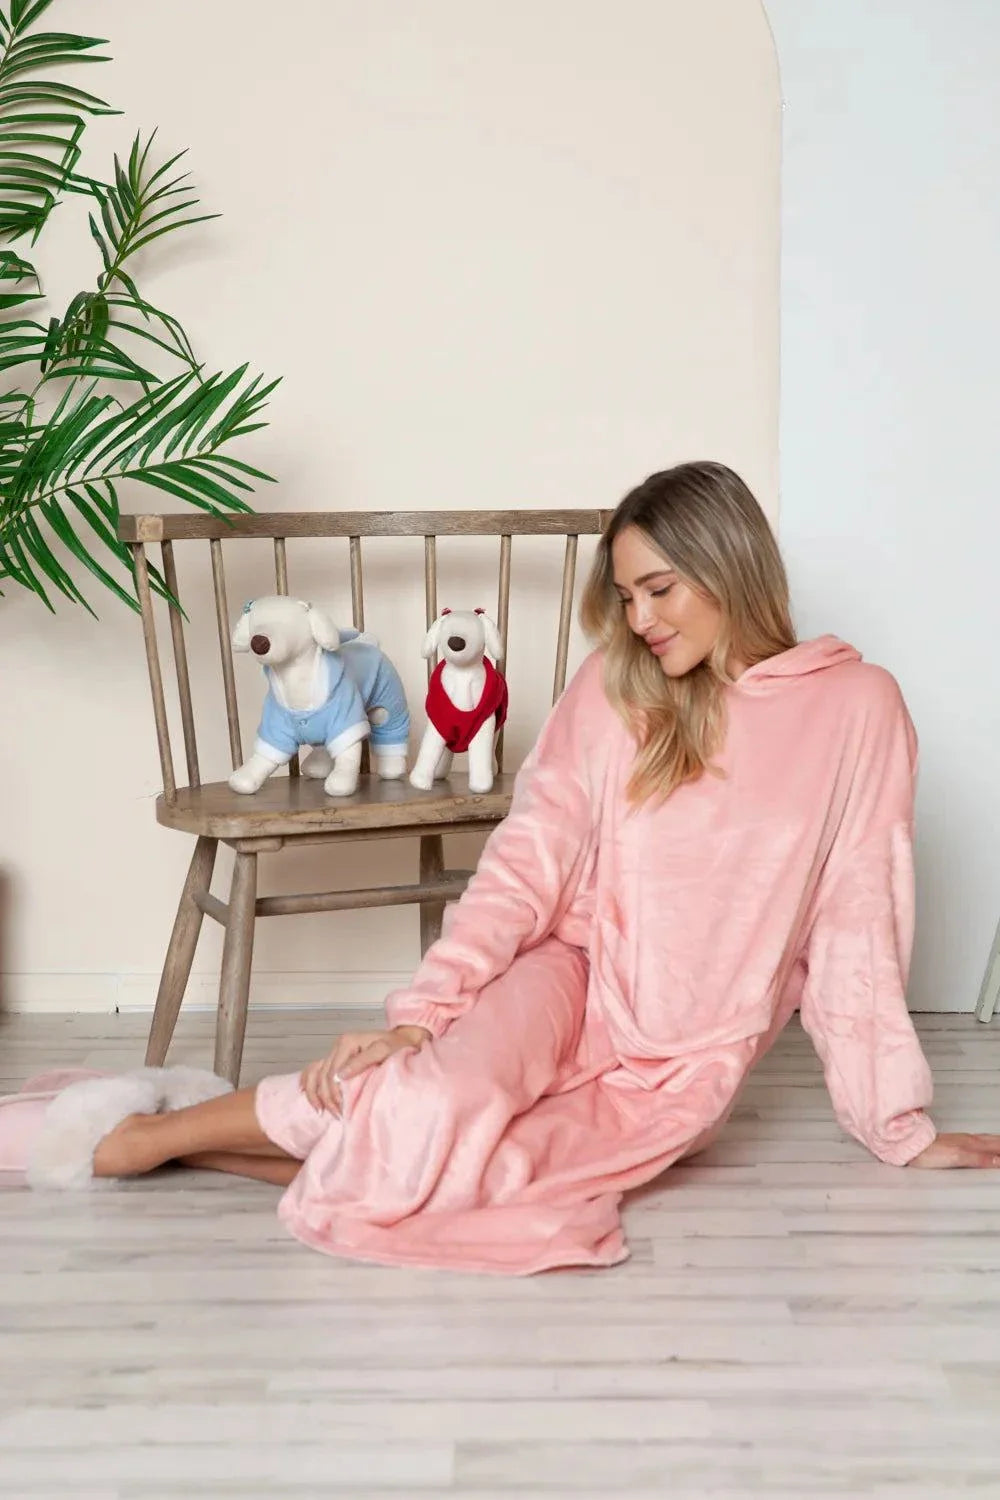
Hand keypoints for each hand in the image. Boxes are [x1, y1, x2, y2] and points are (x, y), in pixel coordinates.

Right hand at [300, 1025, 429, 1113]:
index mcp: (347, 1042)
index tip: (343, 1110)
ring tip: (325, 1111)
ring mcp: (336, 1052)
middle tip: (338, 1115)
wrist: (405, 1040)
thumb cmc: (398, 1046)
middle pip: (323, 1076)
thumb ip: (363, 1061)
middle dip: (328, 1098)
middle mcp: (339, 1045)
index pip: (332, 1072)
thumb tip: (339, 1076)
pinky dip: (310, 1083)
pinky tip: (310, 1097)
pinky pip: (316, 1070)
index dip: (335, 1093)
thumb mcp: (384, 1050)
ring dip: (318, 1095)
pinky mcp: (338, 1058)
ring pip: (317, 1075)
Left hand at [908, 1132, 999, 1168]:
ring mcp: (962, 1141)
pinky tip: (986, 1146)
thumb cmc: (929, 1153)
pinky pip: (979, 1142)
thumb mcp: (958, 1157)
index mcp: (972, 1143)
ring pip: (987, 1140)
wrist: (909, 1147)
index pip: (997, 1147)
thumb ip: (979, 1158)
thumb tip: (999, 1160)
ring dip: (999, 1143)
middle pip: (994, 1141)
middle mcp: (969, 1140)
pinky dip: (990, 1144)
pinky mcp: (955, 1144)